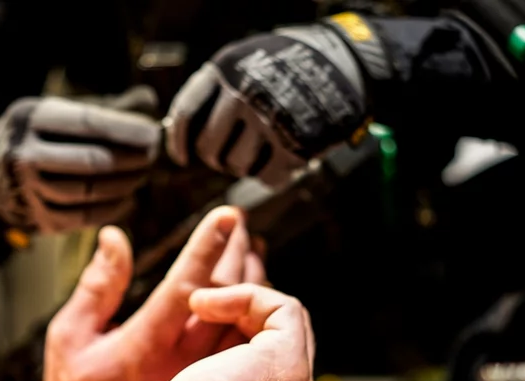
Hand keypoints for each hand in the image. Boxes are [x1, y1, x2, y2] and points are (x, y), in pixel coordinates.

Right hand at [0, 87, 160, 232]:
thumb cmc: (38, 137)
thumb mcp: (55, 112)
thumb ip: (100, 108)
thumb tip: (148, 99)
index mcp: (30, 118)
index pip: (87, 123)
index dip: (125, 130)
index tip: (153, 134)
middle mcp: (23, 154)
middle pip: (91, 160)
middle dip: (130, 159)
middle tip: (152, 156)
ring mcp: (28, 190)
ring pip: (90, 191)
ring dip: (125, 184)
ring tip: (143, 174)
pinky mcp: (38, 218)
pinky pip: (84, 217)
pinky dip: (113, 209)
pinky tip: (129, 199)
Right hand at [42, 206, 266, 380]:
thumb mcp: (71, 335)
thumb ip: (97, 287)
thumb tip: (115, 238)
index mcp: (145, 344)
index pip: (186, 287)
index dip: (206, 249)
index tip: (224, 218)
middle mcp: (183, 361)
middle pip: (222, 296)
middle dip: (232, 252)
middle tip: (239, 221)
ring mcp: (206, 378)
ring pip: (241, 319)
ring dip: (249, 277)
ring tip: (251, 245)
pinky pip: (245, 342)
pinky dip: (252, 309)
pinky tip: (252, 287)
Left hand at [164, 24, 367, 187]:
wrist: (346, 61)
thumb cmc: (290, 63)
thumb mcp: (246, 59)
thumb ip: (217, 89)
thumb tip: (180, 130)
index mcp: (225, 70)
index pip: (185, 113)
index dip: (178, 141)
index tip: (181, 158)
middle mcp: (243, 94)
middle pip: (208, 147)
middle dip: (216, 158)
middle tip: (229, 157)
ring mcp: (268, 121)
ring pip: (236, 165)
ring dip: (245, 167)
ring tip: (261, 152)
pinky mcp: (294, 145)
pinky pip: (268, 178)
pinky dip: (272, 176)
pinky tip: (281, 161)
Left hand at [169, 283, 314, 380]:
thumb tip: (202, 356)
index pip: (270, 361)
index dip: (241, 332)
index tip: (199, 325)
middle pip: (282, 338)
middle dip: (246, 311)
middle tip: (202, 306)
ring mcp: (296, 378)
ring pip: (284, 321)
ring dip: (240, 301)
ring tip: (199, 304)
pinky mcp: (288, 354)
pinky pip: (282, 308)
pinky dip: (244, 296)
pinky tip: (205, 304)